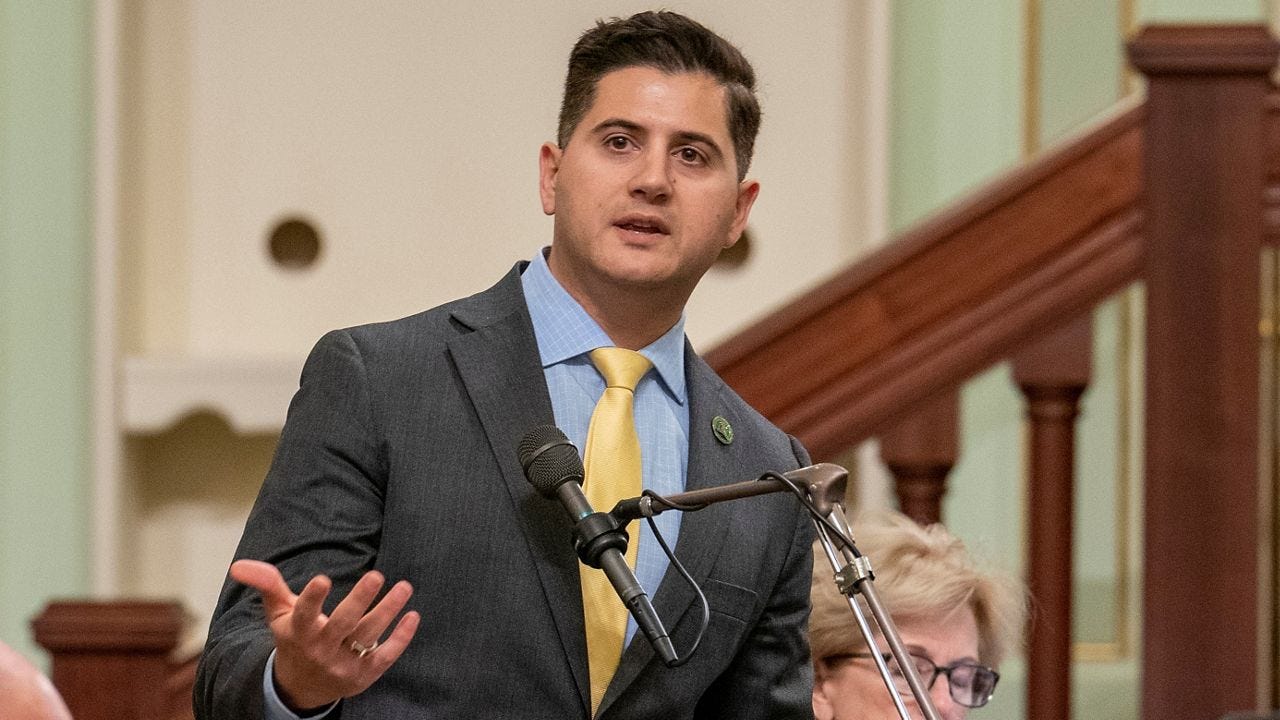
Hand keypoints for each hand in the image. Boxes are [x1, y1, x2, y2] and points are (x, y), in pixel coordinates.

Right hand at [230, 559, 420, 711]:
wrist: (301, 687)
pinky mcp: (364, 675)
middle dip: (360, 600)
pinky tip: (412, 616)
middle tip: (376, 576)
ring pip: (368, 636)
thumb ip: (267, 585)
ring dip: (388, 611)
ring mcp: (344, 664)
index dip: (312, 598)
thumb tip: (239, 565)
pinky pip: (385, 657)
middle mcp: (321, 649)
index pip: (304, 614)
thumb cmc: (294, 639)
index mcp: (299, 632)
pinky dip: (401, 638)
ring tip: (404, 587)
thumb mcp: (278, 613)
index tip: (322, 578)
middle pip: (343, 623)